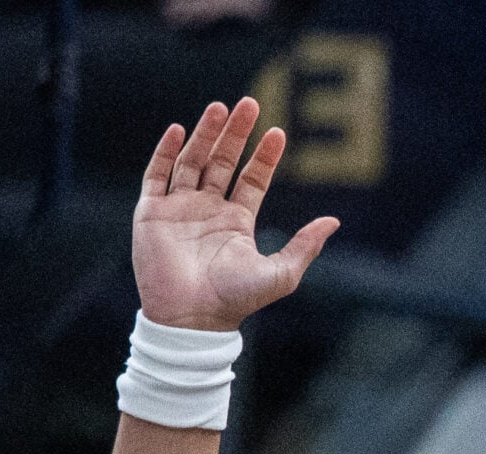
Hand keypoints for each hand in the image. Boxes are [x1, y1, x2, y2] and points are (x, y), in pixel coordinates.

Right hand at [134, 99, 337, 331]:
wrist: (192, 318)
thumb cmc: (236, 300)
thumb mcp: (281, 272)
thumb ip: (305, 245)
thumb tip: (334, 221)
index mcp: (236, 222)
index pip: (252, 179)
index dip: (264, 156)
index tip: (278, 133)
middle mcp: (208, 211)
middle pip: (222, 161)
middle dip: (235, 133)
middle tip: (250, 103)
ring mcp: (179, 209)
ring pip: (192, 161)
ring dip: (205, 134)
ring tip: (220, 108)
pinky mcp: (151, 213)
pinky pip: (156, 175)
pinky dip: (165, 152)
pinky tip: (178, 130)